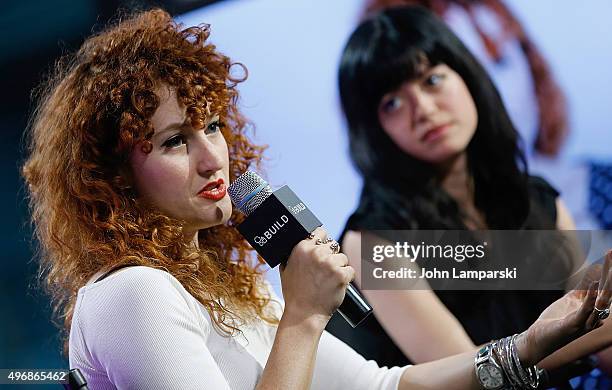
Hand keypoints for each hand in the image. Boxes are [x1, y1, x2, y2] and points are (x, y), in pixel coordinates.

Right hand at [279, 227, 353, 327]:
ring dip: (339, 267)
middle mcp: (316, 252)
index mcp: (301, 248)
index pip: (320, 232)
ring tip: (329, 281)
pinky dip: (346, 278)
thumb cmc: (294, 294)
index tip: (323, 250)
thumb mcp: (285, 269)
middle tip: (325, 272)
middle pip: (333, 245)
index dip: (323, 241)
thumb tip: (300, 244)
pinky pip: (350, 270)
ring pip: (342, 257)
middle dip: (331, 257)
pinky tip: (336, 286)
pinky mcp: (341, 274)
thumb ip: (292, 254)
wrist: (304, 314)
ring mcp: (329, 263)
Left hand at [517, 250, 611, 365]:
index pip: (603, 284)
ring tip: (610, 267)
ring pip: (600, 300)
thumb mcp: (570, 300)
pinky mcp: (575, 325)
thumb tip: (593, 276)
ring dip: (606, 283)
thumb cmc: (554, 321)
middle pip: (606, 290)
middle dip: (610, 272)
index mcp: (591, 307)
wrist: (539, 340)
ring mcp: (586, 321)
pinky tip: (594, 285)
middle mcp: (593, 314)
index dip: (607, 269)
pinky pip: (586, 310)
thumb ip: (582, 290)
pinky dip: (591, 298)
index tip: (610, 252)